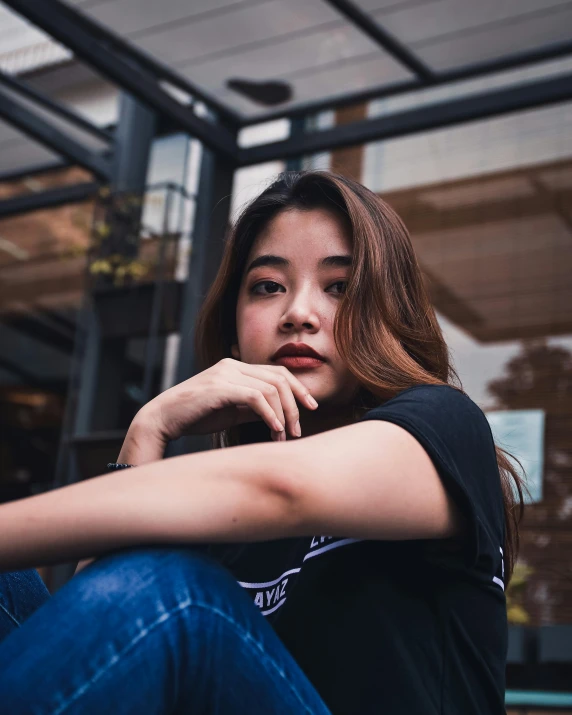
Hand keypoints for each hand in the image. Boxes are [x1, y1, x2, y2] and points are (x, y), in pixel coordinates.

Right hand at [136, 358, 318, 444]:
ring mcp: (226, 375)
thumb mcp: (231, 411)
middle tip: (299, 430)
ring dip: (284, 414)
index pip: (277, 372)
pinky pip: (256, 397)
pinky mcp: (220, 388)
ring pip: (271, 388)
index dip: (298, 389)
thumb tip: (281, 416)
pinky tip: (275, 430)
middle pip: (279, 378)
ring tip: (284, 436)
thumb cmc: (195, 416)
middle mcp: (232, 366)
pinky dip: (270, 414)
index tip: (311, 408)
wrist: (162, 419)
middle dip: (295, 405)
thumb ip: (254, 409)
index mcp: (236, 367)